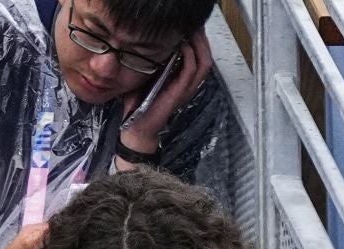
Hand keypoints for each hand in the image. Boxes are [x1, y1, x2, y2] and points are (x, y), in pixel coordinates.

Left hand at [119, 29, 213, 153]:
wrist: (137, 128)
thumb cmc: (140, 103)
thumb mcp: (147, 75)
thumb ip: (153, 59)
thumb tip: (149, 39)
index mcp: (183, 79)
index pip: (200, 55)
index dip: (199, 39)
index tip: (192, 25)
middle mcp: (188, 84)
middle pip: (206, 56)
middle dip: (202, 38)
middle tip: (195, 24)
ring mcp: (185, 90)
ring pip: (204, 63)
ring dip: (199, 45)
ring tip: (191, 31)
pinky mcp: (179, 94)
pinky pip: (190, 72)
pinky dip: (189, 57)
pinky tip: (182, 45)